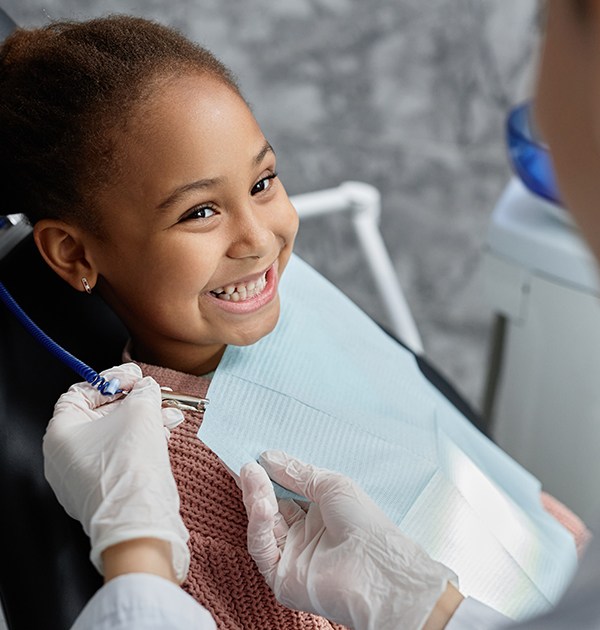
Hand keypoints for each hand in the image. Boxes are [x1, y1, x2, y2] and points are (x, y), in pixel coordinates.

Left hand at [43, 363, 189, 582]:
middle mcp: (65, 456)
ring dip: (145, 421)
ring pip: (116, 436)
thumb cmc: (130, 467)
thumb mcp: (140, 412)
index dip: (111, 380)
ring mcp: (83, 477)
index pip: (81, 392)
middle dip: (135, 402)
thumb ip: (143, 392)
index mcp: (60, 433)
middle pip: (102, 414)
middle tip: (154, 394)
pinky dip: (142, 443)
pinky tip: (165, 435)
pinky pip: (121, 457)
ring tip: (169, 415)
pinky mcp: (104, 491)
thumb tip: (147, 388)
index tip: (134, 378)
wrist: (140, 520)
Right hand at [241, 450, 460, 629]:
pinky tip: (261, 503)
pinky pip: (262, 548)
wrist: (376, 568)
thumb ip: (298, 473)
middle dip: (257, 484)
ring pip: (263, 525)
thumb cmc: (364, 523)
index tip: (254, 455)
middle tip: (244, 462)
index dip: (270, 475)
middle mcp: (304, 535)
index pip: (286, 492)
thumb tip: (268, 457)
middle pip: (271, 507)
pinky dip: (258, 524)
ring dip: (255, 497)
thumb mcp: (331, 484)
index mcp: (319, 514)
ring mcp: (292, 556)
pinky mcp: (280, 577)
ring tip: (250, 474)